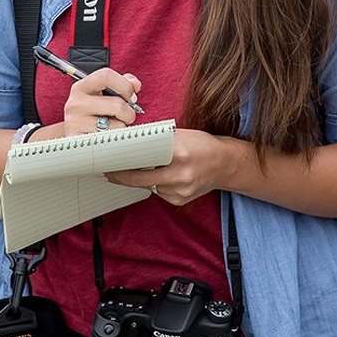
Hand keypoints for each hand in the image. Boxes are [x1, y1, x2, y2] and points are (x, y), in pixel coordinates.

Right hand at [60, 67, 140, 135]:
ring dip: (122, 128)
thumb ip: (122, 84)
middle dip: (129, 112)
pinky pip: (111, 140)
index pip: (105, 76)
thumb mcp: (103, 95)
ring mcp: (75, 124)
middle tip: (124, 116)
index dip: (124, 85)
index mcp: (81, 87)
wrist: (75, 138)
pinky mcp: (81, 142)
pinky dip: (115, 140)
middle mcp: (75, 104)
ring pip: (118, 125)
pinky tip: (107, 137)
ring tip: (112, 127)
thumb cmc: (93, 114)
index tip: (130, 96)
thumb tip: (135, 85)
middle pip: (118, 104)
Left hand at [107, 128, 240, 206]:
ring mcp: (180, 191)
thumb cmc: (203, 145)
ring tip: (156, 167)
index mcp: (178, 153)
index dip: (123, 162)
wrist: (226, 164)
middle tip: (110, 172)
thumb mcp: (181, 135)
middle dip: (122, 176)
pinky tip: (169, 177)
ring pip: (148, 186)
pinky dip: (158, 185)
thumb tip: (129, 143)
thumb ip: (157, 140)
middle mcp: (180, 175)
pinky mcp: (180, 201)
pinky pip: (159, 193)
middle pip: (139, 179)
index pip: (142, 159)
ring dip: (144, 178)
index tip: (111, 161)